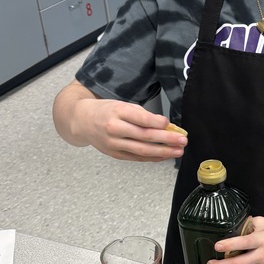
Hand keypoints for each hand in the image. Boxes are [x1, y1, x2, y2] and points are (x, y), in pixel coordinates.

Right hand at [71, 96, 187, 161]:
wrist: (81, 121)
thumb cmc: (105, 111)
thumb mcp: (122, 105)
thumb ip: (142, 114)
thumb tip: (165, 125)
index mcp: (116, 112)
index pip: (140, 118)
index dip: (156, 122)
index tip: (169, 124)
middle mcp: (114, 129)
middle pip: (144, 136)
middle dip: (166, 140)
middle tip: (182, 140)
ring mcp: (113, 144)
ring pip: (141, 150)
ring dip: (163, 152)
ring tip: (178, 151)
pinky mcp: (115, 154)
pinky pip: (137, 157)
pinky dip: (152, 157)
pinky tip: (164, 156)